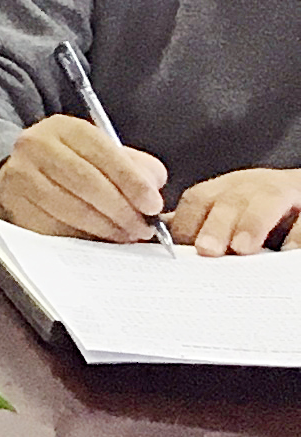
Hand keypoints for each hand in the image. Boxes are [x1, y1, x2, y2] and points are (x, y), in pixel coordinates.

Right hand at [0, 116, 169, 241]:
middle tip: (143, 228)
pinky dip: (80, 236)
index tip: (153, 205)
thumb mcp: (104, 154)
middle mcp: (36, 144)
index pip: (103, 152)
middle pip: (86, 181)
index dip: (132, 181)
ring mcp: (20, 173)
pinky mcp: (13, 202)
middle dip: (121, 209)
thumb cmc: (75, 165)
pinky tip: (98, 239)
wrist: (24, 172)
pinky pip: (52, 225)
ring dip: (104, 227)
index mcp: (65, 127)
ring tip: (126, 236)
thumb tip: (152, 192)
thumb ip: (136, 167)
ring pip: (69, 207)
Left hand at [171, 168, 300, 255]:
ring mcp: (285, 193)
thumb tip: (150, 241)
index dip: (186, 222)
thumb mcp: (228, 212)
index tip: (176, 250)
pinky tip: (290, 249)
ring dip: (251, 223)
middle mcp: (254, 187)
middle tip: (206, 250)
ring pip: (266, 200)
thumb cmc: (263, 209)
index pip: (198, 199)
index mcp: (228, 189)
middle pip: (230, 199)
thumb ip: (197, 225)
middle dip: (215, 224)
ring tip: (242, 248)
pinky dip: (298, 233)